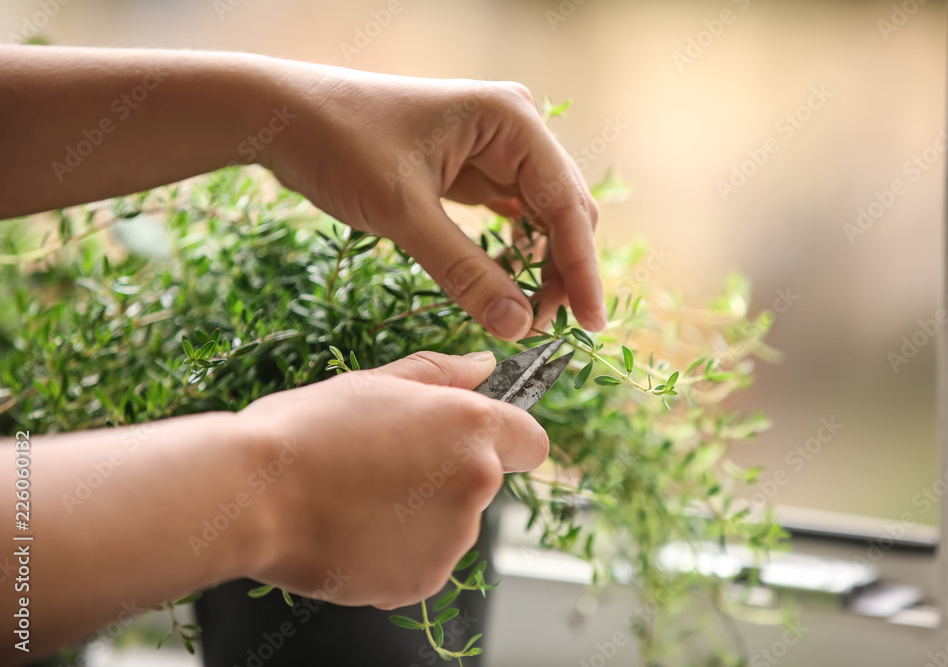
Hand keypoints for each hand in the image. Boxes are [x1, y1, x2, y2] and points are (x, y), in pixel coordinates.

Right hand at [236, 351, 548, 608]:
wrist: (252, 495)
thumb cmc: (306, 431)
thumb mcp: (375, 383)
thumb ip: (442, 374)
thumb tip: (482, 367)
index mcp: (471, 427)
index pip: (530, 439)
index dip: (505, 437)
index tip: (471, 438)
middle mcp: (475, 484)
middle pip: (484, 482)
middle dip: (449, 473)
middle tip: (386, 462)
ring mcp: (452, 539)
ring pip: (451, 523)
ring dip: (422, 513)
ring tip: (359, 496)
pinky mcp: (422, 580)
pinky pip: (423, 559)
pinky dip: (398, 550)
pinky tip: (354, 528)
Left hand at [261, 62, 606, 339]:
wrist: (284, 116)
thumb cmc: (339, 144)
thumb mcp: (403, 213)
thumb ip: (465, 271)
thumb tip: (519, 326)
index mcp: (510, 119)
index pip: (567, 205)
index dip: (582, 270)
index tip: (591, 325)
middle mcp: (513, 127)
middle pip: (563, 210)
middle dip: (561, 270)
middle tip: (544, 328)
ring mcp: (494, 146)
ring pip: (541, 217)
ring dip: (540, 264)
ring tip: (527, 313)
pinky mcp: (473, 166)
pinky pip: (511, 215)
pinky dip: (513, 252)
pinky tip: (509, 283)